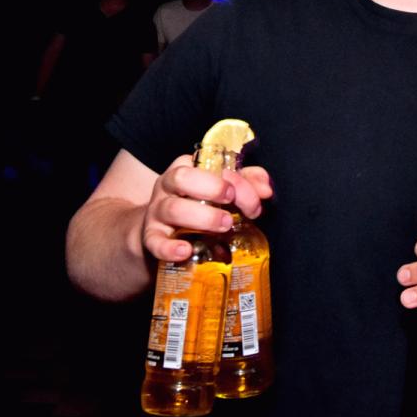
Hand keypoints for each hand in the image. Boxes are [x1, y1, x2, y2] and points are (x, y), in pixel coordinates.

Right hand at [140, 155, 271, 263]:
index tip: (256, 196)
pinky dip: (169, 248)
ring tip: (225, 225)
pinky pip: (154, 241)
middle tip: (233, 202)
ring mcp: (157, 212)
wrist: (160, 234)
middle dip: (212, 188)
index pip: (209, 165)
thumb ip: (245, 183)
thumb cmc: (197, 206)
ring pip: (173, 209)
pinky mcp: (150, 238)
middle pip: (182, 178)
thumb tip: (267, 189)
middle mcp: (168, 187)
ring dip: (202, 217)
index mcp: (186, 169)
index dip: (235, 179)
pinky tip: (186, 251)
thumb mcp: (220, 191)